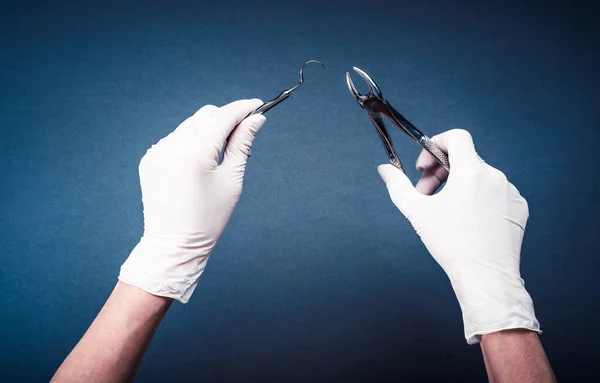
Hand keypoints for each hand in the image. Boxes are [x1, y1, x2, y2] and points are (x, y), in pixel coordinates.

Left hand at [119, 99, 265, 302]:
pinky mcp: (150, 159)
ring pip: (190, 125)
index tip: (258, 105)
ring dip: (208, 131)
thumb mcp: (232, 180)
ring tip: (219, 156)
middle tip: (243, 135)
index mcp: (195, 153)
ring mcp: (157, 152)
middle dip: (226, 119)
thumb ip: (242, 144)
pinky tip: (197, 164)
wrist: (174, 245)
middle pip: (205, 116)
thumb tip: (256, 120)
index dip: (243, 108)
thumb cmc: (208, 218)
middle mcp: (172, 147)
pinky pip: (174, 139)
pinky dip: (190, 143)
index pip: (223, 116)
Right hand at [378, 129, 539, 342]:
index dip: (436, 144)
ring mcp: (510, 192)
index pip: (457, 137)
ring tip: (446, 211)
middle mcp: (495, 176)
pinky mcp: (519, 207)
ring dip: (459, 186)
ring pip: (479, 177)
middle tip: (426, 194)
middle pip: (464, 159)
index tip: (426, 165)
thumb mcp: (417, 212)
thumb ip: (397, 185)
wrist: (486, 276)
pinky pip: (494, 192)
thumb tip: (384, 169)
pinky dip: (478, 198)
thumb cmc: (452, 245)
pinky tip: (468, 220)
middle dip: (441, 172)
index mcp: (471, 172)